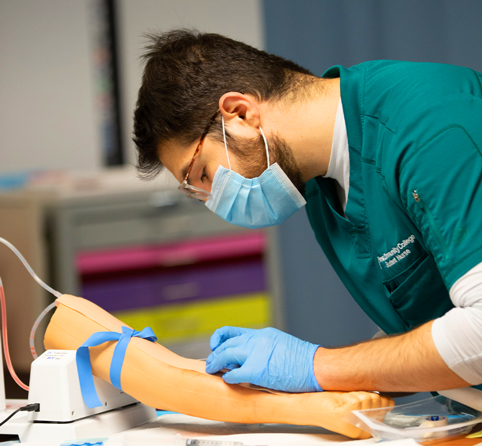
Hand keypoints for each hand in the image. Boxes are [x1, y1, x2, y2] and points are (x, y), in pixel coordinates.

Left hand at [205, 326, 321, 392]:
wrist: (315, 365)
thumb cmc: (302, 360)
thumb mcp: (280, 344)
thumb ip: (263, 347)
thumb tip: (250, 356)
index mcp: (262, 334)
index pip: (234, 332)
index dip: (220, 338)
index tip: (215, 344)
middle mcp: (257, 340)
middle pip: (227, 344)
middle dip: (215, 353)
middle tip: (210, 362)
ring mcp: (256, 353)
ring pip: (226, 354)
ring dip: (216, 363)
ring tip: (211, 369)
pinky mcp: (257, 370)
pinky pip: (234, 373)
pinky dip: (228, 377)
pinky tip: (227, 380)